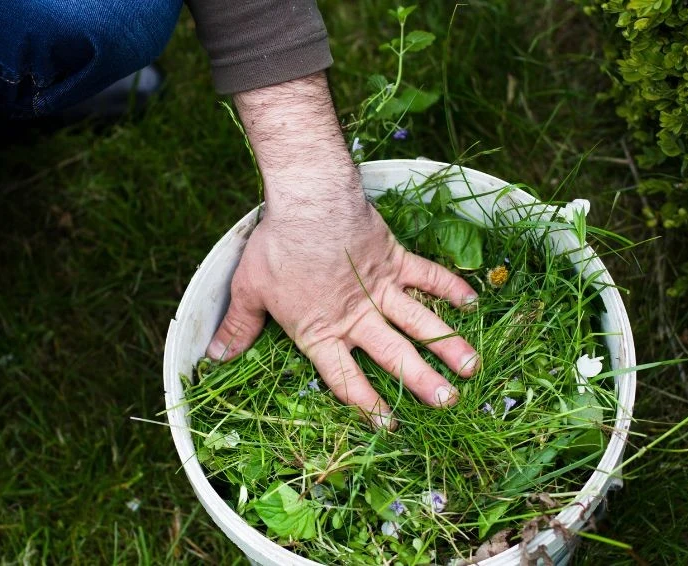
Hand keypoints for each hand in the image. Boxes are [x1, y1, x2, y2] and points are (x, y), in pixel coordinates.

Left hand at [207, 195, 479, 427]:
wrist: (309, 200)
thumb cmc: (276, 246)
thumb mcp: (249, 289)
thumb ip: (239, 326)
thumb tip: (215, 356)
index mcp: (322, 331)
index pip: (346, 377)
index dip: (366, 403)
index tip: (389, 423)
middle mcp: (357, 316)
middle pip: (393, 355)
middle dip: (421, 381)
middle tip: (448, 402)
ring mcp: (381, 288)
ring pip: (419, 322)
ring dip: (446, 345)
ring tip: (471, 367)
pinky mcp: (395, 259)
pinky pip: (427, 276)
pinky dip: (450, 287)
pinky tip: (472, 301)